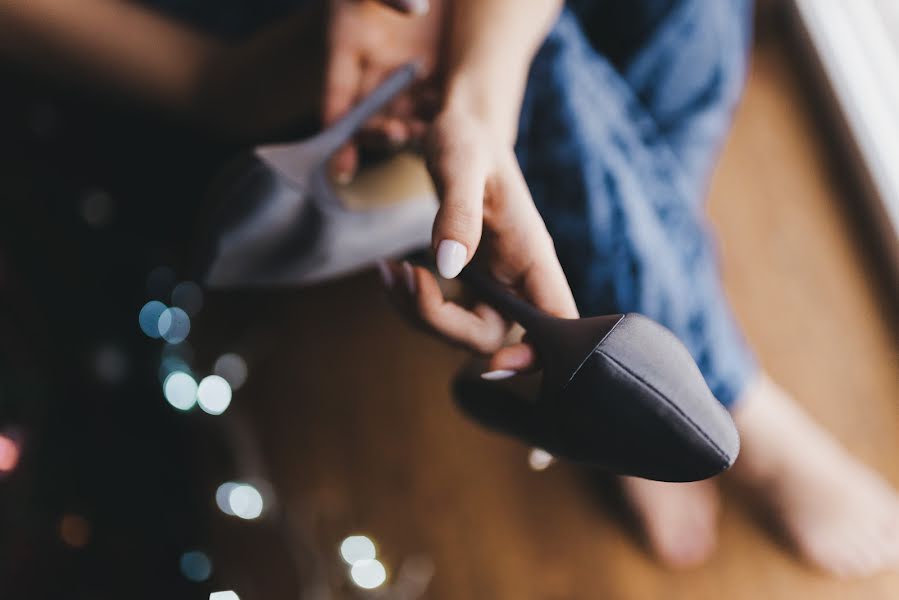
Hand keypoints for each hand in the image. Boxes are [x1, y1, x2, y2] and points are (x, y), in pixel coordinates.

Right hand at [324, 0, 443, 180]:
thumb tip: (415, 10)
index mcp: (346, 43)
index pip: (335, 99)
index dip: (338, 135)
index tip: (342, 166)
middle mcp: (373, 66)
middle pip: (370, 116)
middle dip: (381, 134)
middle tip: (400, 135)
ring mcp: (405, 71)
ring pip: (404, 115)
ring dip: (414, 132)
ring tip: (428, 134)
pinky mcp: (438, 72)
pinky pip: (436, 104)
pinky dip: (443, 117)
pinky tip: (457, 124)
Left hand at [381, 110, 578, 371]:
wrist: (460, 131)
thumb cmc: (468, 140)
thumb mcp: (460, 164)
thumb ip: (457, 212)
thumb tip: (447, 267)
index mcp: (533, 255)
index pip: (557, 321)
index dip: (537, 354)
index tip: (495, 362)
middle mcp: (517, 277)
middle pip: (491, 337)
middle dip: (439, 322)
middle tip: (405, 276)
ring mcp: (493, 284)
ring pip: (459, 333)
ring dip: (417, 313)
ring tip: (388, 271)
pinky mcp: (468, 283)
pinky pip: (440, 314)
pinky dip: (410, 302)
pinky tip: (390, 271)